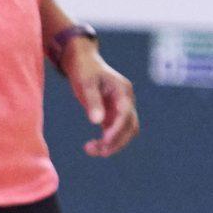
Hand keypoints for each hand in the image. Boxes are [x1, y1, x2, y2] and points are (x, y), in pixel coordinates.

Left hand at [61, 41, 139, 156]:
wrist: (82, 61)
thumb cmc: (84, 69)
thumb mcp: (86, 82)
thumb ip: (92, 101)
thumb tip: (96, 122)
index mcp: (123, 90)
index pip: (125, 114)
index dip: (117, 129)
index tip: (105, 140)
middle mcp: (126, 101)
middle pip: (129, 127)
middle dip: (116, 141)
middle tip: (97, 151)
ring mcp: (121, 108)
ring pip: (124, 132)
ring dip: (112, 144)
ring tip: (90, 150)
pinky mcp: (113, 114)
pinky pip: (114, 131)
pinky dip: (107, 140)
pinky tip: (93, 146)